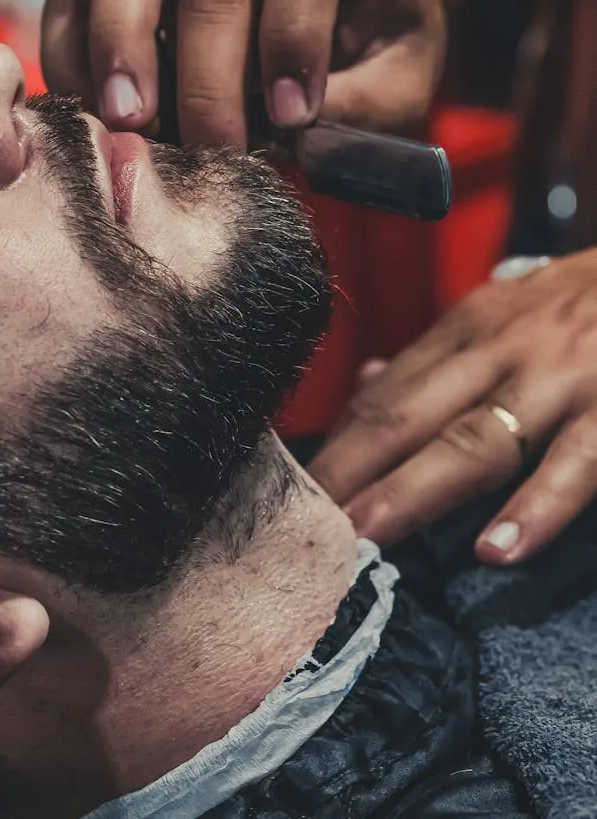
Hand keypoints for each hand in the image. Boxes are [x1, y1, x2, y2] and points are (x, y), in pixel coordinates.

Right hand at [41, 0, 444, 147]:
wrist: (337, 19)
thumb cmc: (376, 48)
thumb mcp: (403, 79)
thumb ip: (366, 106)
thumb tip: (293, 134)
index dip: (294, 35)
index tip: (292, 117)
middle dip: (208, 80)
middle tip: (211, 153)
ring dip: (120, 43)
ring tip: (126, 118)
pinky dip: (75, 47)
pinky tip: (91, 109)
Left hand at [309, 250, 596, 562]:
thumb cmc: (582, 306)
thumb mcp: (504, 313)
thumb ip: (437, 357)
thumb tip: (364, 386)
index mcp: (467, 330)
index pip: (383, 397)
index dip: (336, 449)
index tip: (289, 499)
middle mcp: (500, 350)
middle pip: (408, 417)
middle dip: (350, 473)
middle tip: (301, 531)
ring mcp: (558, 378)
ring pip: (475, 441)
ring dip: (415, 492)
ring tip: (367, 539)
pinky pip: (575, 463)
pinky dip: (536, 507)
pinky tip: (497, 551)